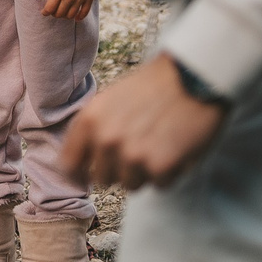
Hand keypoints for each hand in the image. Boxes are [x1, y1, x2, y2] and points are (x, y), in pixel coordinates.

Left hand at [37, 0, 99, 19]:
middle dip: (55, 14)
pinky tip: (76, 18)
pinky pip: (84, 13)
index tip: (44, 12)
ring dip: (65, 16)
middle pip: (60, 13)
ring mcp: (79, 0)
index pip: (50, 8)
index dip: (45, 12)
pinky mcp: (89, 0)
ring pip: (71, 15)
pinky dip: (79, 17)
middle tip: (54, 11)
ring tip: (64, 12)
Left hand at [65, 54, 225, 189]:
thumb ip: (95, 129)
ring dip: (145, 172)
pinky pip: (160, 184)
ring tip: (159, 145)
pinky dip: (170, 172)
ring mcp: (132, 155)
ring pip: (131, 185)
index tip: (91, 173)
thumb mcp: (110, 100)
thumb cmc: (152, 87)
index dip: (81, 171)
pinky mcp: (160, 167)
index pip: (69, 165)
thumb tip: (84, 161)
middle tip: (138, 150)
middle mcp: (106, 139)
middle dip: (119, 169)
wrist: (192, 77)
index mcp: (89, 120)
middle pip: (103, 179)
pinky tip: (176, 148)